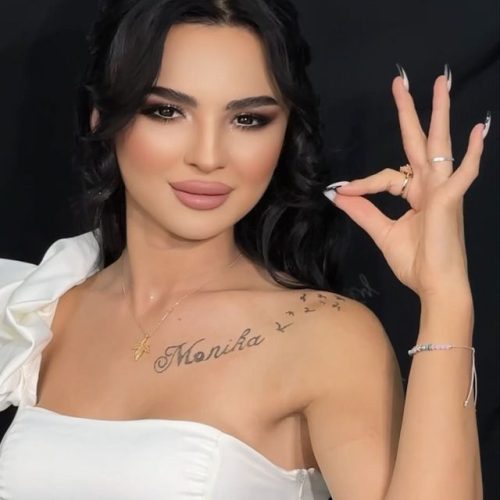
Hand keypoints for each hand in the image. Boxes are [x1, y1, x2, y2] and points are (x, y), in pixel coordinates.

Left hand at [324, 67, 489, 297]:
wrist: (435, 286)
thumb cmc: (415, 263)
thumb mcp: (382, 233)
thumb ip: (363, 212)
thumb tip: (339, 195)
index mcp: (416, 194)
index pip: (386, 176)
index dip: (363, 183)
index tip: (344, 192)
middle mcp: (431, 186)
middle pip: (418, 142)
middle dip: (410, 112)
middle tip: (400, 83)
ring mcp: (443, 191)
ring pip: (440, 146)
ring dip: (440, 114)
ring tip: (440, 84)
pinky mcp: (450, 201)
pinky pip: (462, 174)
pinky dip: (472, 153)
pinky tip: (478, 130)